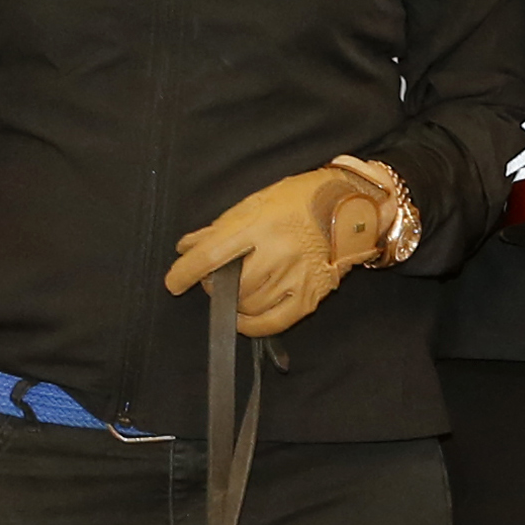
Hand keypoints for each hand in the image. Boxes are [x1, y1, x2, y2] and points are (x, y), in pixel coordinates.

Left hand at [164, 170, 395, 336]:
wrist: (350, 209)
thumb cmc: (299, 200)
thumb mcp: (255, 202)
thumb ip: (220, 228)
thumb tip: (187, 248)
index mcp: (259, 224)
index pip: (212, 255)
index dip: (186, 273)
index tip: (174, 283)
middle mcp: (277, 252)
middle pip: (230, 286)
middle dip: (213, 286)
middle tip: (215, 279)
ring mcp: (295, 276)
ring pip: (248, 305)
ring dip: (233, 303)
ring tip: (236, 290)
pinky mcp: (309, 296)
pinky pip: (272, 322)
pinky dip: (252, 324)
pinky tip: (245, 317)